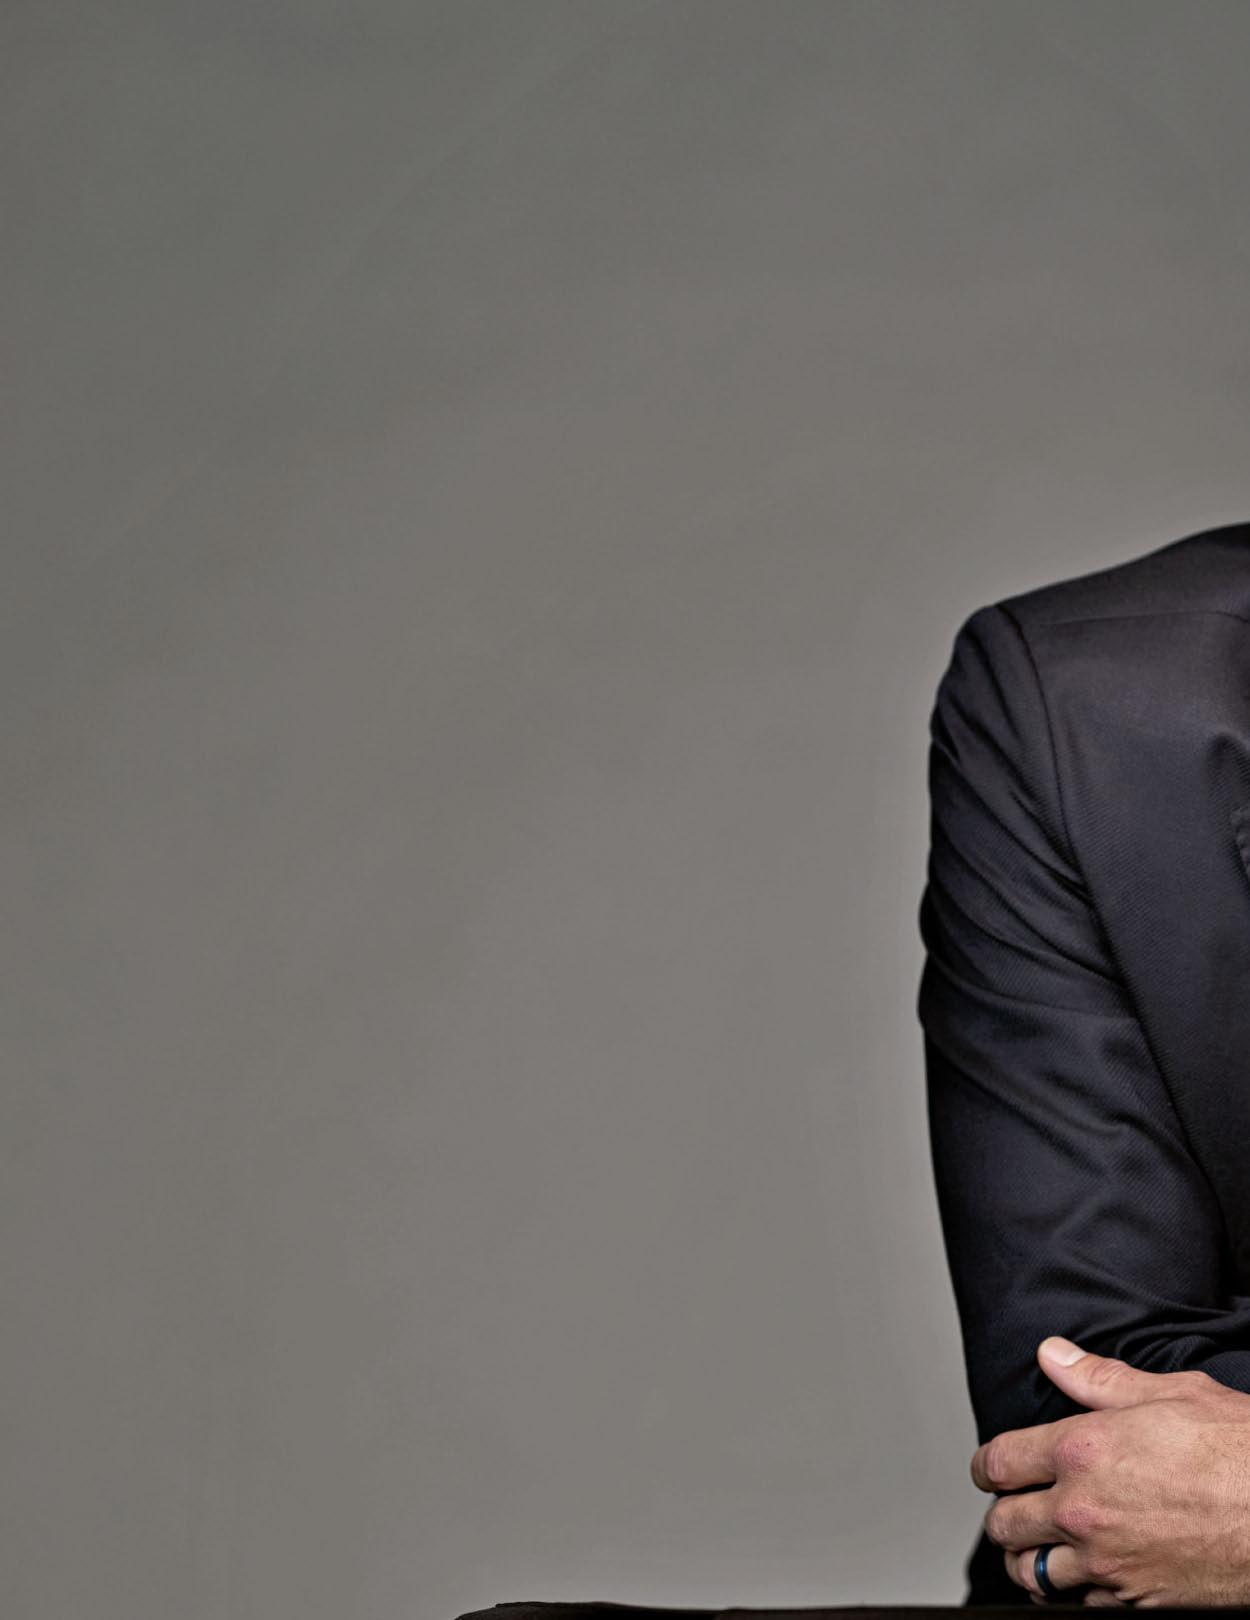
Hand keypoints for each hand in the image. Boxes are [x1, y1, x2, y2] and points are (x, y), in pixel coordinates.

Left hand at [970, 1336, 1249, 1607]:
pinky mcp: (1137, 1605)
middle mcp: (1084, 1511)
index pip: (999, 1462)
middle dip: (1003, 1514)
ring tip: (1038, 1549)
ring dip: (1030, 1560)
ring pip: (1033, 1574)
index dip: (986, 1467)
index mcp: (1082, 1451)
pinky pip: (1081, 1608)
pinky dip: (1078, 1595)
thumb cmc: (1239, 1450)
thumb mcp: (1173, 1393)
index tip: (988, 1470)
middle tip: (1013, 1508)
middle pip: (1004, 1524)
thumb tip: (1051, 1355)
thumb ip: (1100, 1379)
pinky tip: (1089, 1579)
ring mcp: (1108, 1564)